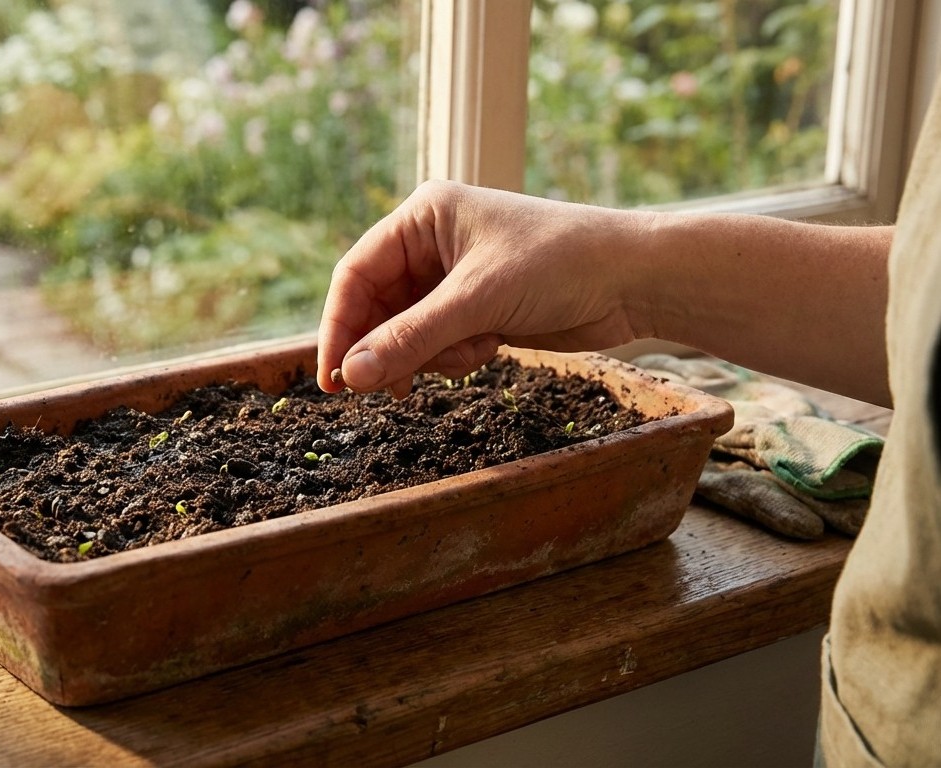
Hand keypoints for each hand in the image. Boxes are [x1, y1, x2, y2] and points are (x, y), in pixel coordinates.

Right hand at [318, 180, 655, 394]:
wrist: (635, 280)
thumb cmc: (560, 264)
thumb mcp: (478, 301)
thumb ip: (411, 338)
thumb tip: (351, 375)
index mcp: (423, 216)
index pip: (356, 273)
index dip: (339, 326)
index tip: (331, 377)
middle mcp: (432, 243)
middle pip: (377, 306)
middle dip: (386, 347)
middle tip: (384, 390)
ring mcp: (454, 277)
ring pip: (406, 331)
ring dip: (427, 354)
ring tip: (468, 354)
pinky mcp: (477, 307)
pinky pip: (438, 342)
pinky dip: (453, 356)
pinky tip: (488, 349)